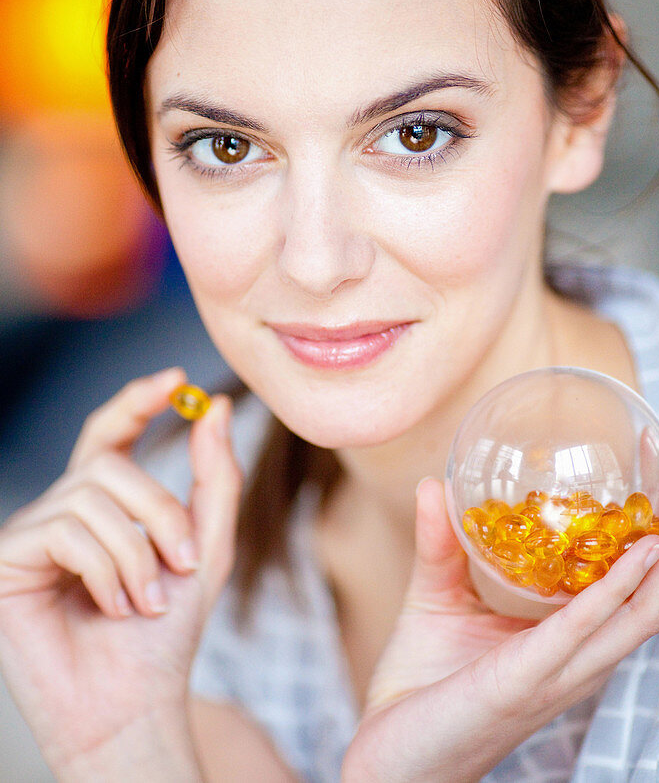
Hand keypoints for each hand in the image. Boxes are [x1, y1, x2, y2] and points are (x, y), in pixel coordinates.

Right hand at [0, 368, 242, 778]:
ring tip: (146, 602)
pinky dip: (106, 571)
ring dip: (137, 553)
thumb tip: (213, 405)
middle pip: (108, 463)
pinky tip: (113, 608)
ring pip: (92, 498)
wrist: (134, 704)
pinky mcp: (7, 561)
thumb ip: (213, 477)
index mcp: (101, 502)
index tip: (176, 379)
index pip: (109, 432)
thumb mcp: (206, 546)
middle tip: (185, 563)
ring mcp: (29, 533)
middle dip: (160, 511)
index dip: (135, 400)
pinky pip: (65, 531)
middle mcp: (60, 509)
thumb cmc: (166, 633)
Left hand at [343, 428, 658, 782]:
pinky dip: (621, 589)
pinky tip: (644, 549)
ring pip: (646, 610)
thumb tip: (435, 482)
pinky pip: (587, 630)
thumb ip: (441, 543)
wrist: (389, 760)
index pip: (643, 581)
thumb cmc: (422, 687)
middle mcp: (582, 655)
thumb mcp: (437, 597)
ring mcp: (562, 670)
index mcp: (571, 636)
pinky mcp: (529, 678)